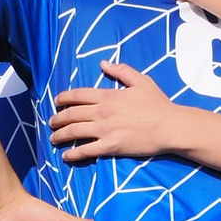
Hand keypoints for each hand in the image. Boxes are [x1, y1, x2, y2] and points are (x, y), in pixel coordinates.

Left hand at [50, 61, 182, 161]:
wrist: (169, 126)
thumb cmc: (158, 104)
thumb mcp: (141, 81)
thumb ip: (121, 71)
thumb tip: (103, 64)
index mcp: (108, 96)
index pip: (78, 95)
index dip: (64, 98)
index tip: (56, 101)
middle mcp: (102, 112)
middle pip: (71, 114)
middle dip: (57, 118)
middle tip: (51, 122)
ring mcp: (105, 130)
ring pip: (74, 132)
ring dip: (60, 135)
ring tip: (53, 138)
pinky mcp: (110, 147)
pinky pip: (86, 150)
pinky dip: (73, 154)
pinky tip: (66, 156)